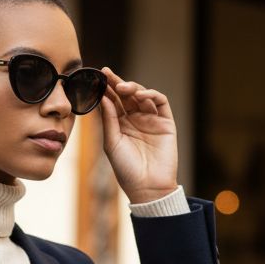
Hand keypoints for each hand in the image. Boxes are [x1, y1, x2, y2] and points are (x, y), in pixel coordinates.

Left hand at [97, 66, 179, 203]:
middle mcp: (136, 121)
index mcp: (121, 126)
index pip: (113, 102)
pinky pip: (160, 102)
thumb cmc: (127, 170)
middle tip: (108, 75)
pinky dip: (151, 94)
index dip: (107, 89)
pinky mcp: (166, 123)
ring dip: (133, 88)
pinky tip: (139, 95)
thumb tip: (103, 97)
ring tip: (122, 87)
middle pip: (127, 96)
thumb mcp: (112, 143)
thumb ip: (108, 120)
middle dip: (117, 83)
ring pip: (143, 96)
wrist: (148, 188)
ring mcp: (151, 120)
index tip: (98, 76)